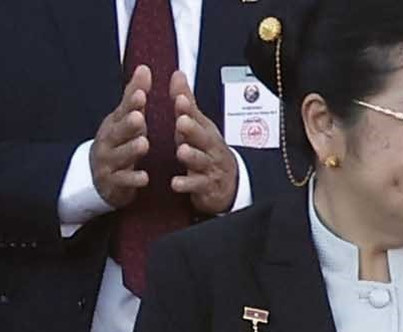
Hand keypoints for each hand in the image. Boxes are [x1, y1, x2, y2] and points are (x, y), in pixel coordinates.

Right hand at [91, 65, 151, 209]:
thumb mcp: (123, 118)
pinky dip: (133, 180)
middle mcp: (107, 143)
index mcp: (112, 125)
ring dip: (131, 151)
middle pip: (117, 133)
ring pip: (120, 156)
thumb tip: (144, 68)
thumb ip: (134, 95)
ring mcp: (108, 163)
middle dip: (128, 125)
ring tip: (143, 144)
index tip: (142, 95)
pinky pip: (122, 181)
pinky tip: (145, 178)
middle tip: (139, 117)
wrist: (97, 176)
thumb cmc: (117, 142)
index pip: (122, 112)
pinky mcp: (112, 183)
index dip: (131, 104)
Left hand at [171, 71, 238, 214]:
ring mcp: (209, 167)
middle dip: (193, 129)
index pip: (197, 117)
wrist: (227, 183)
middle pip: (203, 137)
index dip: (188, 108)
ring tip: (181, 150)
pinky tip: (175, 183)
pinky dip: (187, 184)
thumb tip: (177, 74)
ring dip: (192, 156)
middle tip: (181, 121)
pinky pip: (197, 186)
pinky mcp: (206, 187)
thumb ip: (186, 103)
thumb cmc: (206, 150)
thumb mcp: (197, 126)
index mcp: (205, 130)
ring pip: (201, 160)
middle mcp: (209, 147)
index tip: (179, 99)